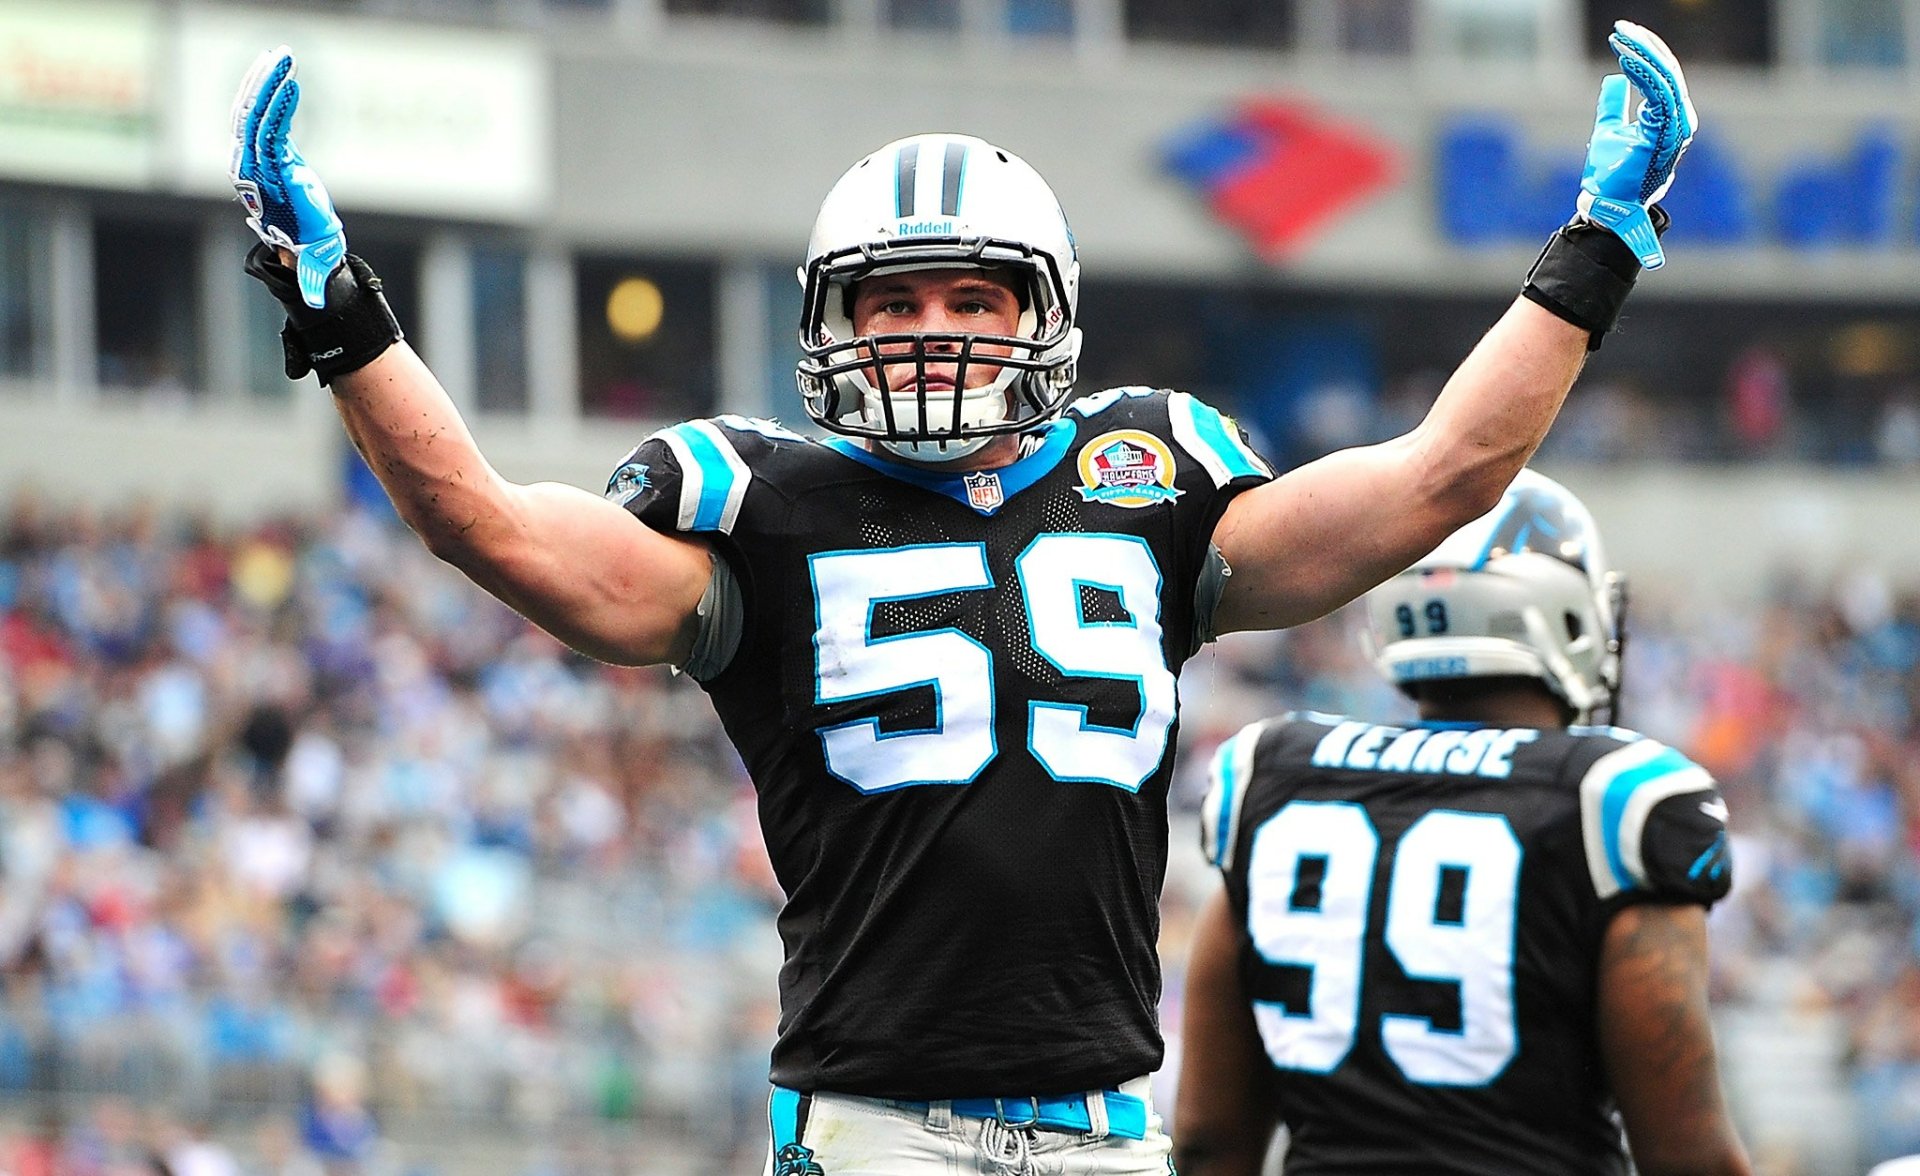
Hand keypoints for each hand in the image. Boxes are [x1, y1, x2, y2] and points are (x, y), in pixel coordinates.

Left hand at [229, 46, 346, 308]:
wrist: (303, 244)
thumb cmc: (312, 250)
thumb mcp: (316, 262)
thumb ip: (315, 280)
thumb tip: (318, 306)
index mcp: (263, 185)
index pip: (264, 141)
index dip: (273, 113)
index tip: (287, 89)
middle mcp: (253, 167)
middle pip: (252, 118)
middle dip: (264, 88)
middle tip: (279, 60)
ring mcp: (259, 157)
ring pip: (256, 111)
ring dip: (268, 82)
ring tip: (281, 55)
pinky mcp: (271, 150)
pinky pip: (269, 116)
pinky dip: (278, 94)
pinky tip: (287, 74)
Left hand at [1576, 20, 1695, 269]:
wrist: (1607, 207)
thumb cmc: (1611, 177)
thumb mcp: (1610, 133)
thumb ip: (1615, 108)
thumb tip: (1615, 79)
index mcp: (1669, 120)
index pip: (1664, 77)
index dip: (1646, 53)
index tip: (1622, 36)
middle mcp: (1679, 123)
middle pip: (1668, 72)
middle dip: (1646, 45)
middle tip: (1623, 27)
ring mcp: (1675, 130)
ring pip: (1666, 79)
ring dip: (1644, 54)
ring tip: (1622, 37)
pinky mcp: (1664, 135)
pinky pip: (1658, 95)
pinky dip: (1643, 74)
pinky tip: (1625, 58)